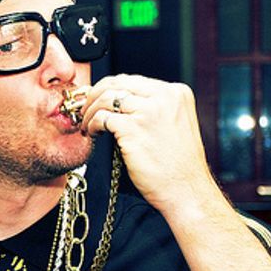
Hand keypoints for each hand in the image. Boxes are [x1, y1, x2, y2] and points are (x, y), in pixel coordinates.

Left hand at [81, 74, 226, 219]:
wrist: (186, 191)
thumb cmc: (178, 166)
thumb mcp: (174, 124)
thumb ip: (154, 109)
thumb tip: (119, 102)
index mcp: (176, 93)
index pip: (134, 80)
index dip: (111, 88)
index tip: (97, 98)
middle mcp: (164, 97)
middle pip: (118, 83)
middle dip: (95, 94)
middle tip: (85, 108)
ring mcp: (149, 112)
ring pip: (107, 97)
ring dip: (90, 110)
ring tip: (86, 124)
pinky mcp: (134, 129)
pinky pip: (103, 117)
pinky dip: (92, 124)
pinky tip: (92, 133)